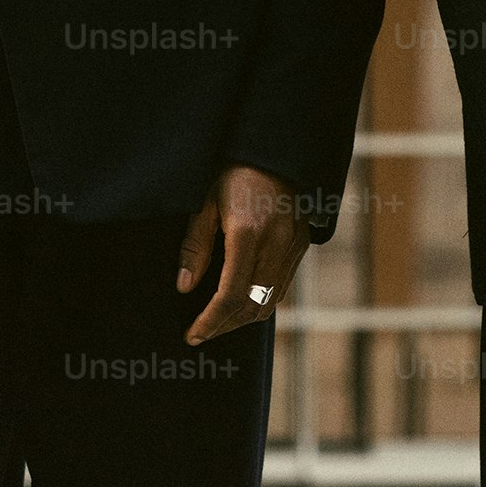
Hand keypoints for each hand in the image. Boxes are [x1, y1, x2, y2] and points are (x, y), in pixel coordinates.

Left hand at [178, 164, 311, 344]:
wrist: (277, 151)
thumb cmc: (234, 173)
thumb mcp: (205, 204)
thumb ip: (195, 247)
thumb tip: (183, 286)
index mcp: (247, 234)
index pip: (229, 295)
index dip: (210, 322)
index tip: (192, 335)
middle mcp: (275, 245)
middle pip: (252, 306)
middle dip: (224, 326)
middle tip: (200, 333)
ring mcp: (293, 247)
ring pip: (269, 302)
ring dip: (242, 319)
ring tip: (218, 322)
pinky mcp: (301, 246)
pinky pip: (281, 287)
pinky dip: (260, 302)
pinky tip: (241, 301)